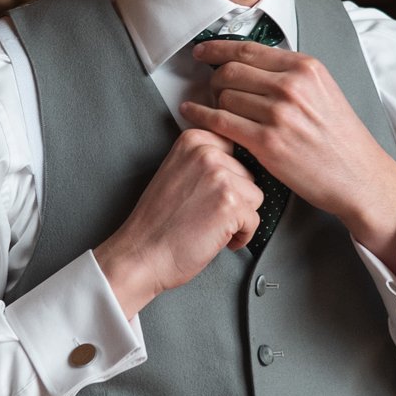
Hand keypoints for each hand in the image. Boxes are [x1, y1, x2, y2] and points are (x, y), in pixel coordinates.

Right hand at [94, 128, 264, 318]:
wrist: (141, 254)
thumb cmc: (157, 221)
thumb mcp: (175, 171)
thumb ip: (203, 158)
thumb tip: (237, 158)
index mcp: (193, 141)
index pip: (236, 150)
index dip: (227, 178)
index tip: (207, 193)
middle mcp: (207, 153)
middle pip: (248, 174)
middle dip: (235, 198)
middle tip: (205, 213)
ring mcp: (220, 178)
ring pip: (255, 197)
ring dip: (239, 217)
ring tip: (209, 225)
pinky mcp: (231, 205)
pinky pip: (254, 221)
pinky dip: (240, 237)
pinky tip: (214, 238)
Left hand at [181, 39, 395, 269]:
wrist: (358, 175)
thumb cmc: (340, 137)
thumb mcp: (323, 90)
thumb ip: (291, 74)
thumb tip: (250, 63)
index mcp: (306, 68)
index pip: (248, 49)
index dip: (217, 49)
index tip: (202, 52)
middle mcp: (292, 86)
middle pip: (231, 71)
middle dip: (213, 78)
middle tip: (209, 89)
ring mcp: (279, 115)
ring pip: (223, 96)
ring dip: (211, 101)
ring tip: (210, 109)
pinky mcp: (268, 143)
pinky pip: (220, 122)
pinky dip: (201, 117)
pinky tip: (192, 115)